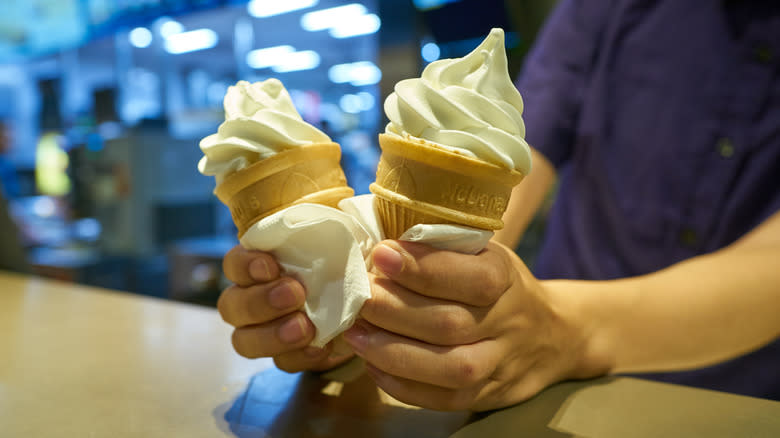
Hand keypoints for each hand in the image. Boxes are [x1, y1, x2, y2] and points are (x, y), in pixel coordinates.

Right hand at [218, 245, 353, 371]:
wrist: (366, 298)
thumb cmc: (344, 260)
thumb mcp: (339, 240)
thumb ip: (329, 232)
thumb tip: (346, 216)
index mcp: (258, 265)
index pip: (234, 263)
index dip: (246, 265)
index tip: (271, 265)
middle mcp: (250, 298)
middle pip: (232, 306)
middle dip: (260, 302)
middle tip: (294, 294)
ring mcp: (263, 331)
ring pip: (244, 341)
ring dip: (271, 335)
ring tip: (304, 328)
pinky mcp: (287, 356)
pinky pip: (282, 363)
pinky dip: (299, 357)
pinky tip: (320, 348)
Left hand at [343, 240, 607, 410]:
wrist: (552, 335)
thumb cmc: (500, 285)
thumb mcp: (483, 253)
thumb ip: (442, 247)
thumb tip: (378, 240)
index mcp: (505, 277)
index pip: (470, 276)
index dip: (423, 268)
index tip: (381, 254)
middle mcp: (507, 321)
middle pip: (450, 324)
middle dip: (394, 311)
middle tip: (358, 298)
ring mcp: (500, 363)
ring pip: (449, 367)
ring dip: (394, 352)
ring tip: (356, 334)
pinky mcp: (486, 396)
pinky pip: (445, 399)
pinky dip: (403, 385)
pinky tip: (373, 364)